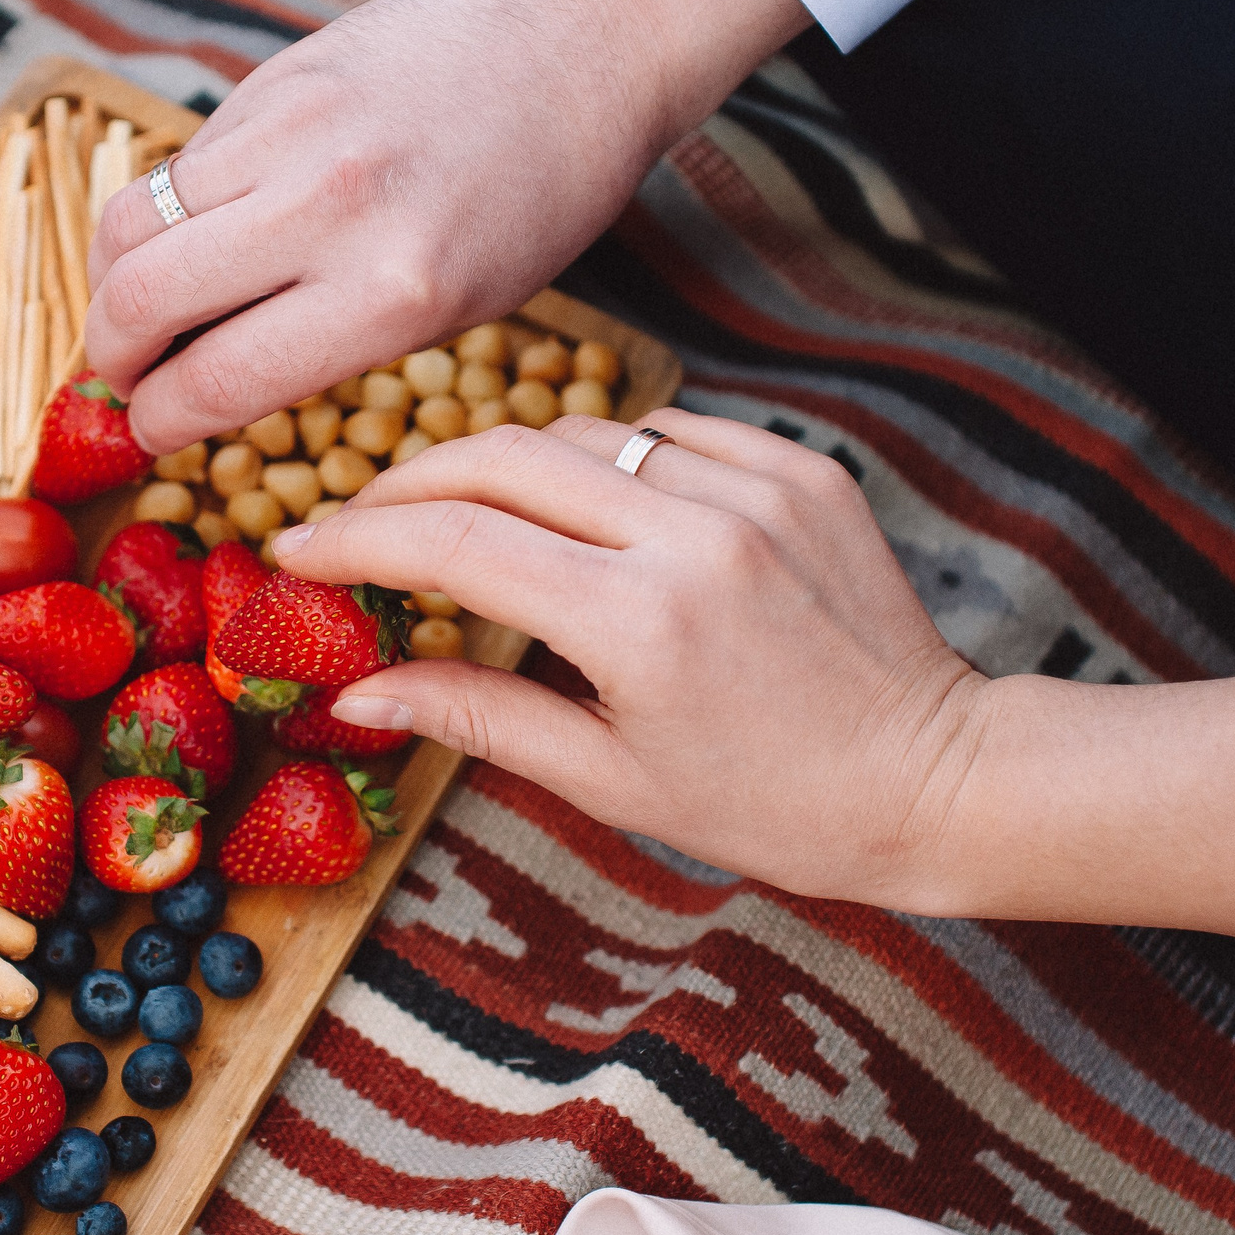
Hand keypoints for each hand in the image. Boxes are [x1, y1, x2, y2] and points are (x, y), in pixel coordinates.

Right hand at [83, 0, 808, 453]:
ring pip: (131, 222)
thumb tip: (203, 378)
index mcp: (391, 292)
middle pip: (141, 299)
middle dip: (110, 356)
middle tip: (120, 376)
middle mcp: (330, 209)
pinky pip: (177, 163)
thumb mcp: (456, 303)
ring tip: (132, 310)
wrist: (576, 43)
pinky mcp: (273, 78)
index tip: (150, 431)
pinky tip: (186, 238)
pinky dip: (160, 213)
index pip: (216, 379)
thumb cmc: (533, 198)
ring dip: (110, 281)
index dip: (159, 419)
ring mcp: (292, 132)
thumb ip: (328, 340)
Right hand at [269, 411, 987, 906]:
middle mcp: (695, 533)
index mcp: (639, 622)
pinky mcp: (800, 467)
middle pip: (503, 455)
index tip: (297, 547)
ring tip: (467, 516)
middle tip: (361, 518)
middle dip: (410, 478)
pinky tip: (587, 507)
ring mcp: (755, 488)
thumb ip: (478, 716)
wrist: (936, 777)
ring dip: (509, 464)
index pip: (456, 543)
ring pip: (585, 430)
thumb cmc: (772, 804)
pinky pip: (670, 430)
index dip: (358, 539)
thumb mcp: (610, 779)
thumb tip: (355, 692)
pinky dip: (610, 460)